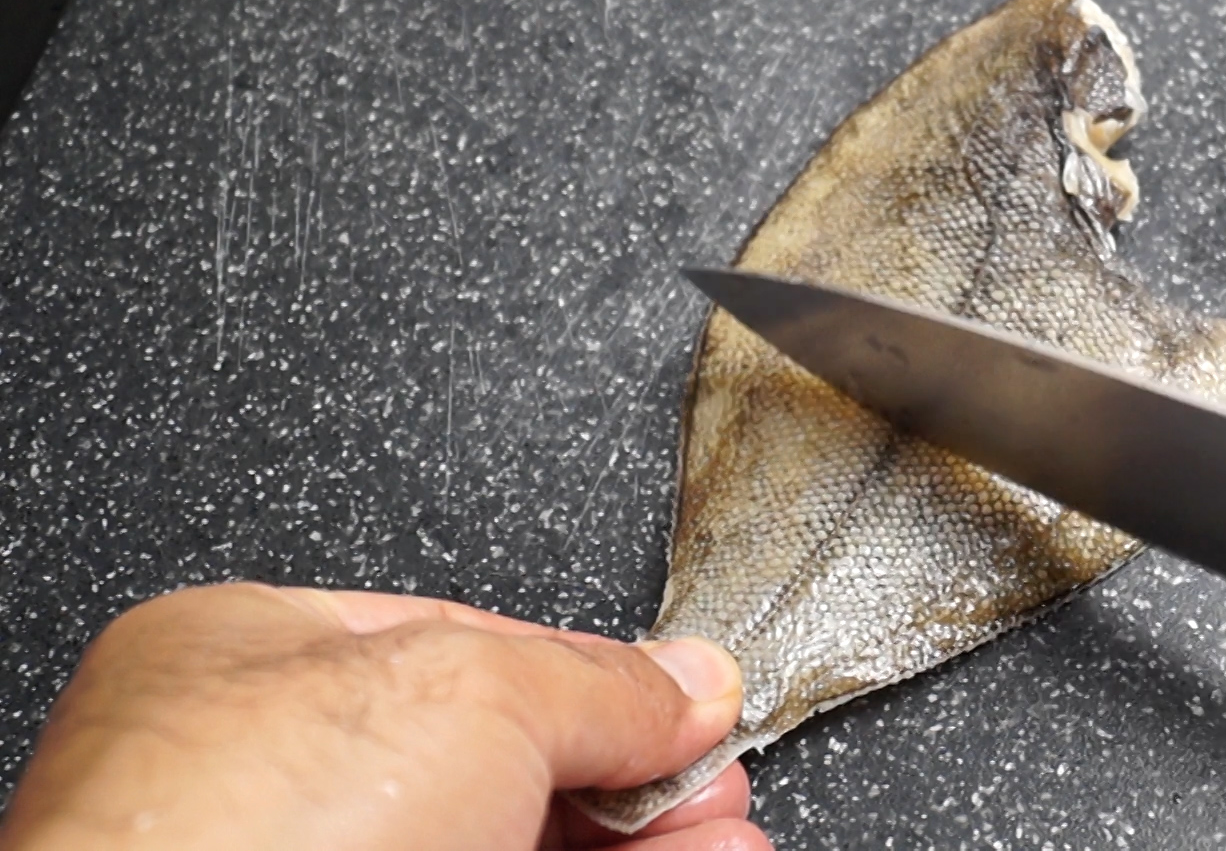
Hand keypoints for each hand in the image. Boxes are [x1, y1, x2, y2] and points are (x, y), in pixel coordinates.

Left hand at [0, 583, 770, 850]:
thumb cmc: (248, 843)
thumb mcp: (470, 692)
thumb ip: (595, 680)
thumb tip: (685, 681)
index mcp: (247, 665)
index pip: (456, 643)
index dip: (589, 670)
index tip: (684, 702)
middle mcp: (267, 786)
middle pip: (499, 761)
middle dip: (631, 774)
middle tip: (714, 785)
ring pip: (514, 849)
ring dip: (640, 844)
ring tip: (731, 841)